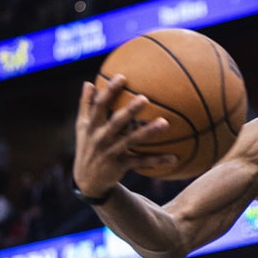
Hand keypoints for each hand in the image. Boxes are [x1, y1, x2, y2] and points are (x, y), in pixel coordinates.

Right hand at [74, 74, 181, 194]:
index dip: (110, 91)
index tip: (122, 77)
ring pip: (132, 140)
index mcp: (92, 125)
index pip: (100, 105)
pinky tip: (174, 158)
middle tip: (145, 98)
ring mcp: (111, 152)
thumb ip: (86, 105)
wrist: (87, 181)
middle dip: (130, 110)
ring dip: (148, 132)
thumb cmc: (87, 146)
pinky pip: (142, 162)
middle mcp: (101, 138)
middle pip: (117, 122)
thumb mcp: (82, 127)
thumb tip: (88, 83)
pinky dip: (157, 160)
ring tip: (165, 123)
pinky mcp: (121, 165)